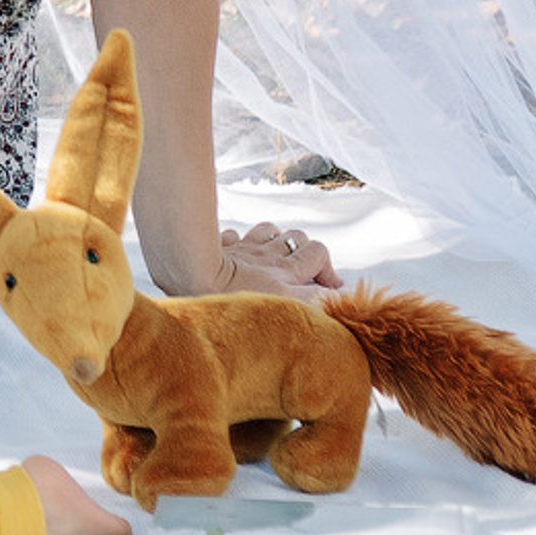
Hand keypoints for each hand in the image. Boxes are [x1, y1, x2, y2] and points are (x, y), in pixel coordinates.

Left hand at [216, 220, 341, 298]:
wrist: (193, 278)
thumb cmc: (238, 295)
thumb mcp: (286, 303)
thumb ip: (316, 300)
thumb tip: (342, 295)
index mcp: (285, 269)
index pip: (318, 253)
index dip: (328, 268)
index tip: (329, 287)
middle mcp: (266, 255)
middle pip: (295, 237)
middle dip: (305, 249)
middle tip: (304, 271)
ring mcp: (242, 248)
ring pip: (266, 231)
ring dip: (274, 240)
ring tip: (274, 257)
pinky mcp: (218, 248)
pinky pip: (232, 236)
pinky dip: (237, 242)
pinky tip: (236, 252)